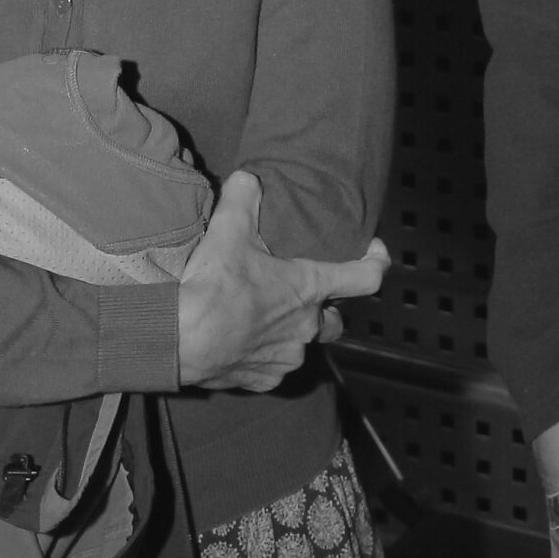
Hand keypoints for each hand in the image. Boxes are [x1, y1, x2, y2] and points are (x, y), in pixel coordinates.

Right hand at [177, 170, 389, 392]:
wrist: (180, 340)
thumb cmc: (213, 286)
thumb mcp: (228, 229)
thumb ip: (243, 196)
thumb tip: (247, 178)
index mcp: (309, 288)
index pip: (366, 277)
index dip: (377, 262)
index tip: (374, 252)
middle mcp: (307, 327)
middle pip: (336, 321)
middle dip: (327, 309)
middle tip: (302, 294)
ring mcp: (287, 358)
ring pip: (301, 345)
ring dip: (289, 332)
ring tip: (261, 316)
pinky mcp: (264, 380)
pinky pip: (273, 366)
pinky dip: (263, 354)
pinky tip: (240, 341)